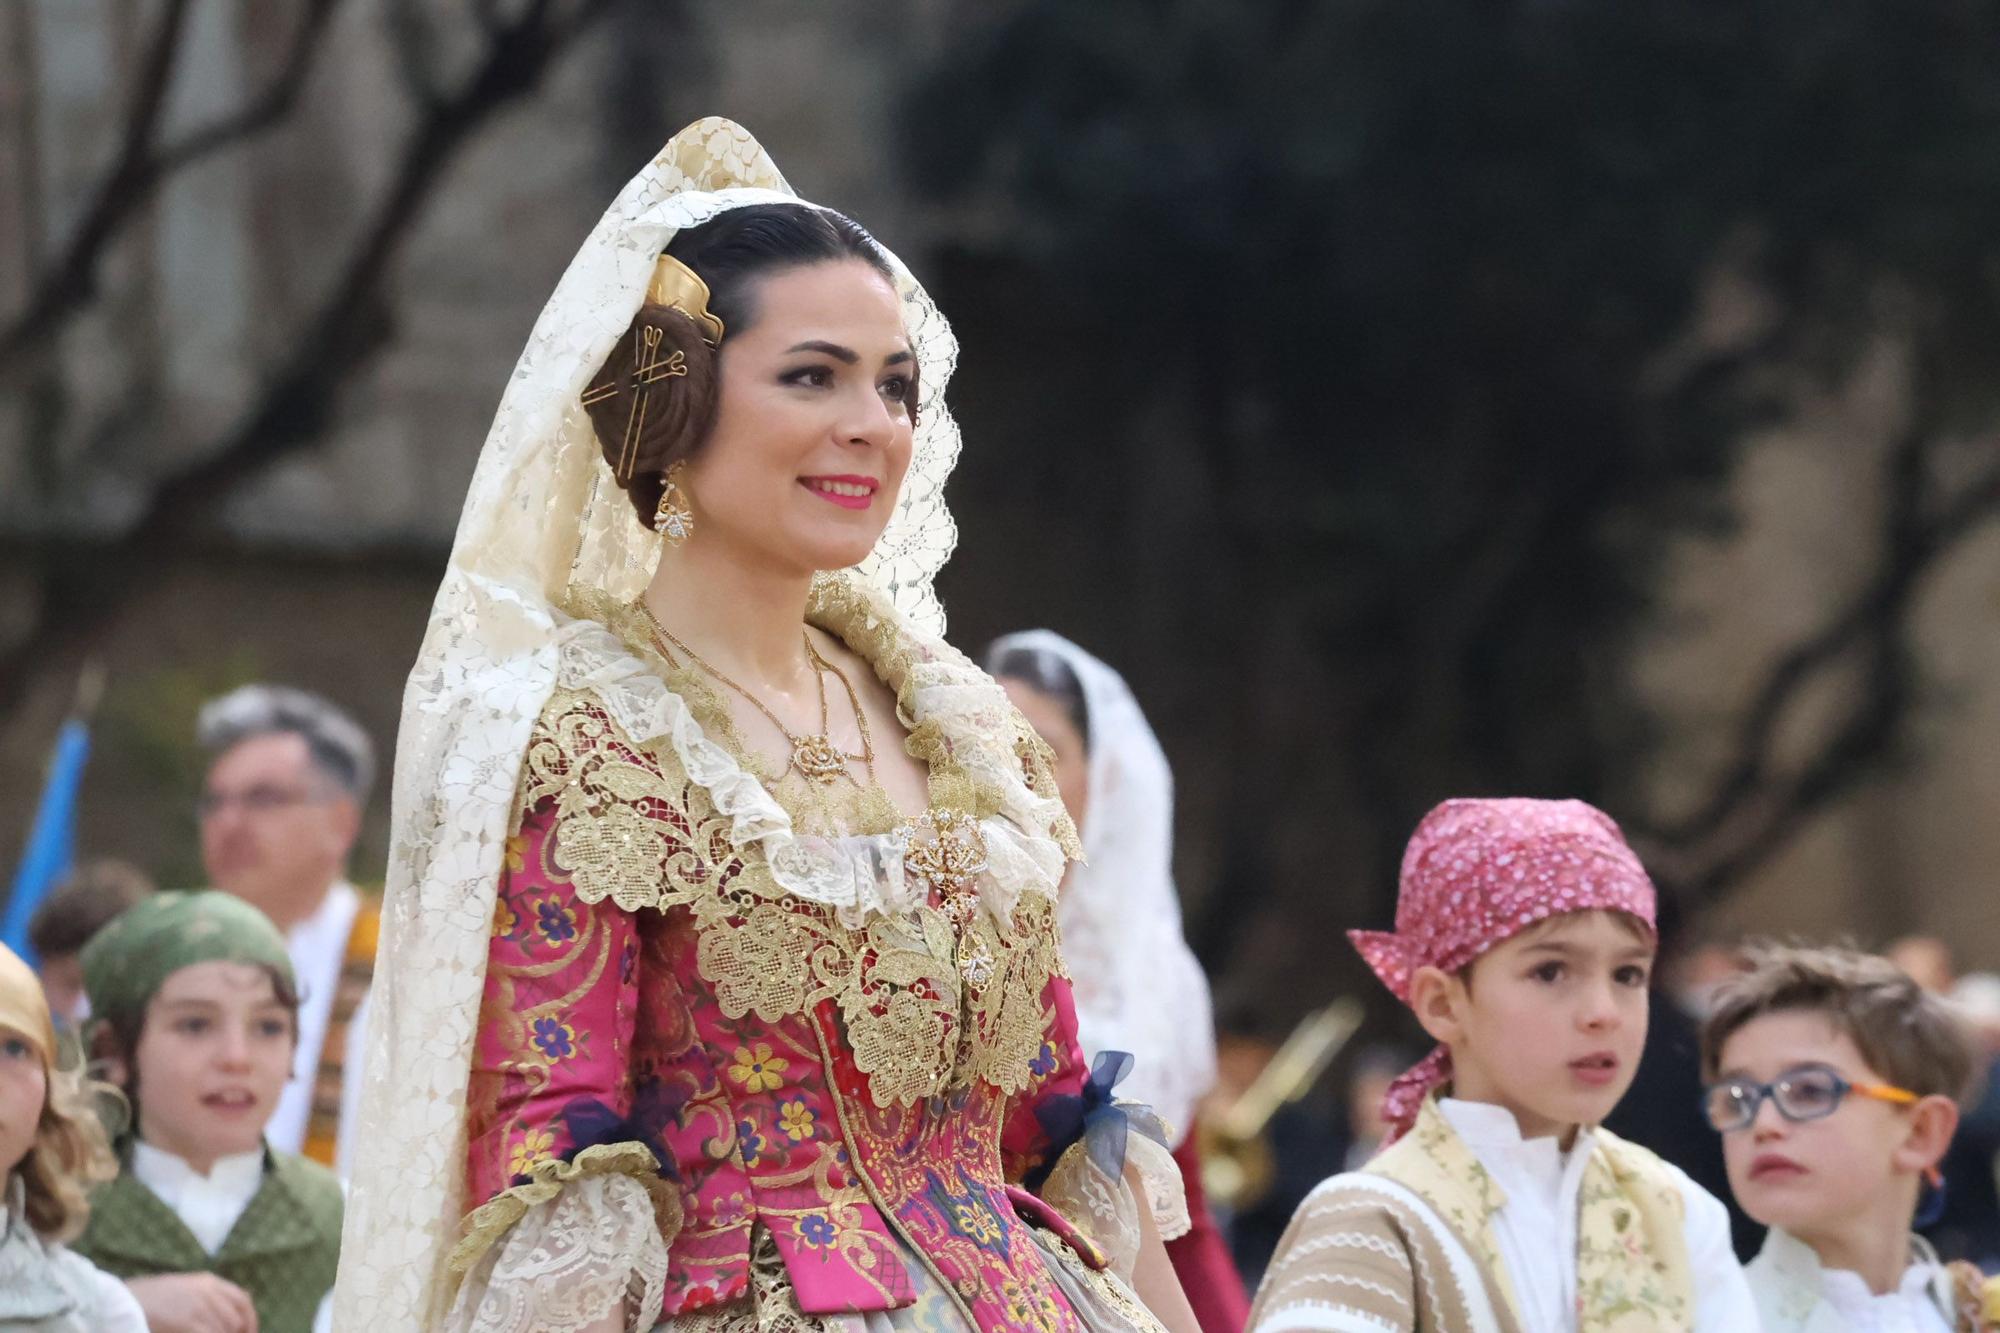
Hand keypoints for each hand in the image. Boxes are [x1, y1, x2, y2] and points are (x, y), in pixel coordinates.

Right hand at [126, 1273, 258, 1332]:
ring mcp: (201, 1307)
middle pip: (236, 1319)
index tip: (248, 1332)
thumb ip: (203, 1299)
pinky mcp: (190, 1323)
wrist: (119, 1303)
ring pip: (226, 1329)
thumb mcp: (180, 1290)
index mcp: (208, 1282)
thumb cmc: (144, 1300)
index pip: (242, 1300)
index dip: (249, 1319)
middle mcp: (209, 1292)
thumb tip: (224, 1318)